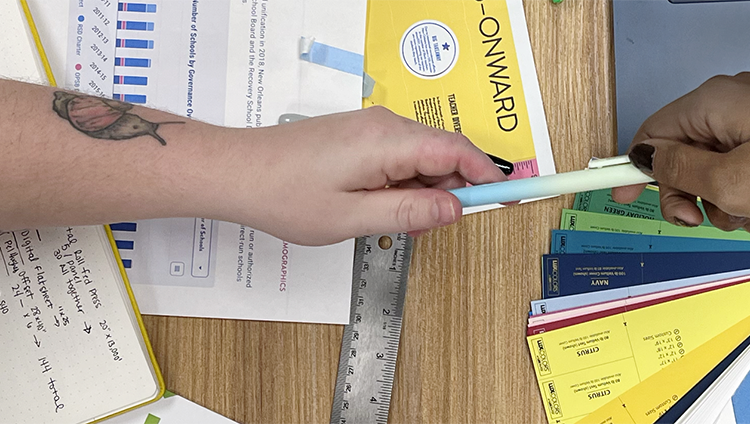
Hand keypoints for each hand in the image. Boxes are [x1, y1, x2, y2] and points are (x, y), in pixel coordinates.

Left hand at [229, 107, 507, 244]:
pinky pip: (400, 156)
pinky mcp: (360, 136)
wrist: (237, 172)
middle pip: (444, 154)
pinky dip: (404, 183)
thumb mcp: (353, 218)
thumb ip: (409, 213)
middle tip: (433, 228)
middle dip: (451, 191)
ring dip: (423, 191)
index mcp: (387, 141)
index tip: (512, 196)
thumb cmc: (284, 194)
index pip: (457, 152)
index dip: (489, 176)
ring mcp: (372, 128)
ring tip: (390, 222)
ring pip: (422, 158)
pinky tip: (380, 208)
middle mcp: (384, 126)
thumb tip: (454, 210)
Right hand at [610, 73, 749, 233]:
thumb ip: (682, 174)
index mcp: (714, 102)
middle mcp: (734, 100)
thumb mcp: (734, 184)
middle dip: (689, 193)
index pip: (651, 132)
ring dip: (725, 200)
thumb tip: (652, 163)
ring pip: (716, 167)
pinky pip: (746, 167)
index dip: (632, 169)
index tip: (618, 198)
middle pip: (682, 152)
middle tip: (703, 220)